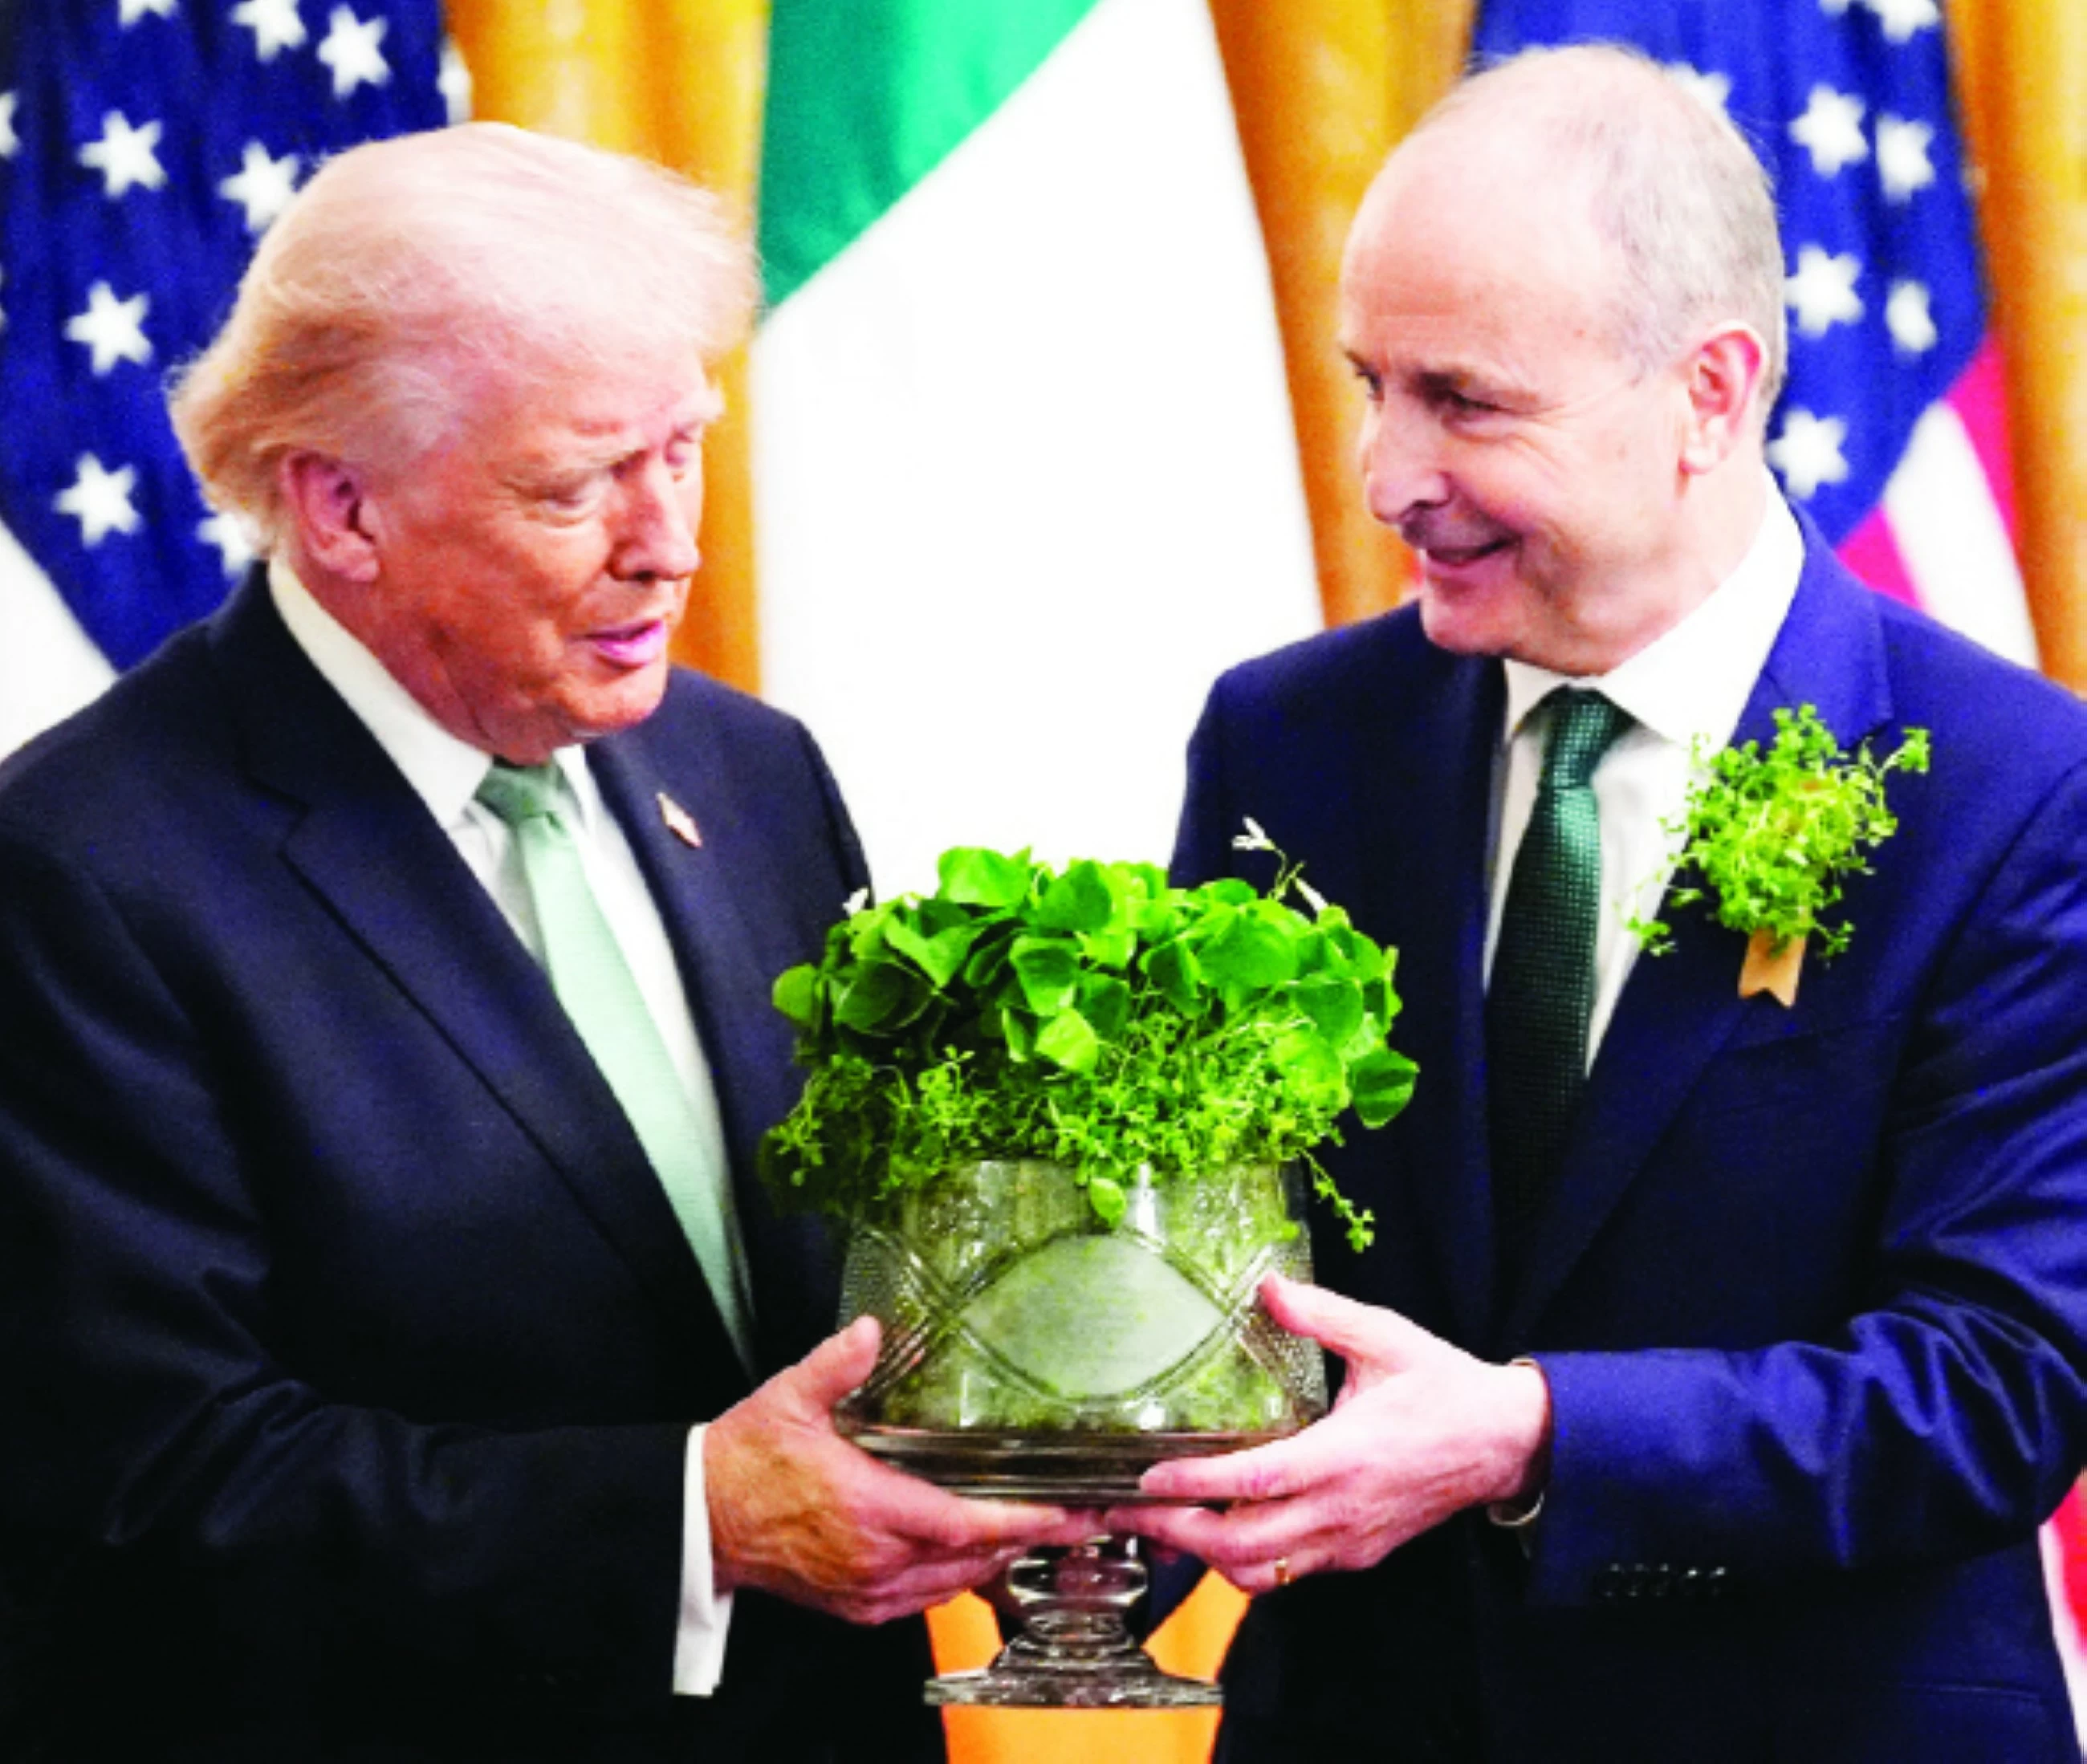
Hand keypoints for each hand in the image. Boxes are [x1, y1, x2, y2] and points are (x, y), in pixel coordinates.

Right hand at [705, 1316, 1099, 1623]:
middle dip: (1026, 1539)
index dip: (1019, 1520)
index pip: (962, 1522)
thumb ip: (836, 1364)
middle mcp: (875, 1559)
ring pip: (953, 1584)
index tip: (1063, 1511)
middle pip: (971, 1558)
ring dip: (995, 1559)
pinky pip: (925, 1600)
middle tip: (1077, 1517)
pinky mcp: (856, 1607)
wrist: (702, 1521)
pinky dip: (958, 1579)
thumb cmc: (746, 1461)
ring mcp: (867, 1590)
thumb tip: (872, 1330)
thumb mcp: (787, 1399)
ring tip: (1036, 1531)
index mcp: (867, 1507)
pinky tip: (974, 1554)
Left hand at [1105, 1276, 1549, 1595]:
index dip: (1196, 1485)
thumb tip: (1267, 1285)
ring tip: (1158, 1523)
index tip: (1148, 1475)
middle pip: (1243, 1547)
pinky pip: (1287, 1574)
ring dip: (1204, 1555)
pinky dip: (1243, 1563)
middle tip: (1124, 1506)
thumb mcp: (1385, 1336)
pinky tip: (1215, 1531)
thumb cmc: (1443, 1386)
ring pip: (1261, 1574)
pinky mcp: (1356, 1554)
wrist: (1505, 1444)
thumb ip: (1322, 1313)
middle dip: (1177, 1531)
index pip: (1255, 1481)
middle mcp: (1340, 1509)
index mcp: (1344, 1455)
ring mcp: (1348, 1540)